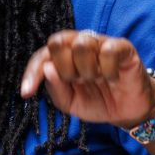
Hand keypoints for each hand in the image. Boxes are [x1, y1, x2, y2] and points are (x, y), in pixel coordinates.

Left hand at [20, 30, 154, 128]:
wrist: (126, 112)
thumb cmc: (97, 102)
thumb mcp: (69, 103)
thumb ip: (55, 89)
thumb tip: (47, 69)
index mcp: (63, 56)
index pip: (42, 55)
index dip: (32, 72)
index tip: (27, 93)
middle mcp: (80, 45)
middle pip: (57, 42)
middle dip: (64, 70)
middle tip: (78, 83)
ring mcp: (101, 43)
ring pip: (82, 44)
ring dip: (87, 70)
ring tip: (97, 80)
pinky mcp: (123, 47)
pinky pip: (108, 50)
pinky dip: (108, 69)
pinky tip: (113, 78)